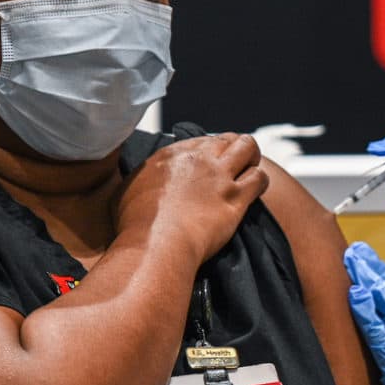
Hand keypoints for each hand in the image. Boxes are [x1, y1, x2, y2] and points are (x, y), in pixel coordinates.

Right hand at [118, 133, 266, 264]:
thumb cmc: (134, 226)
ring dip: (251, 155)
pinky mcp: (235, 198)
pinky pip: (259, 178)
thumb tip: (134, 183)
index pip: (199, 141)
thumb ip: (134, 181)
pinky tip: (258, 187)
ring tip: (251, 166)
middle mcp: (197, 160)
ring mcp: (219, 177)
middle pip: (225, 139)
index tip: (209, 160)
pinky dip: (261, 180)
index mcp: (169, 156)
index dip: (208, 149)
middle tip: (235, 160)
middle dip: (232, 146)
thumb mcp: (123, 193)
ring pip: (247, 148)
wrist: (156, 244)